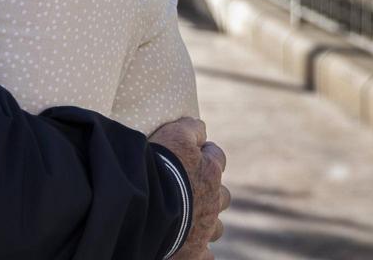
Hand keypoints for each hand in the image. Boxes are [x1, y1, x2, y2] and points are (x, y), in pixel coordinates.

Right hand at [149, 118, 229, 259]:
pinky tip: (189, 246)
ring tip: (190, 220)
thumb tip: (201, 125)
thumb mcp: (173, 136)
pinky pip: (206, 255)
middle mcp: (213, 200)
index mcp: (209, 171)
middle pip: (223, 195)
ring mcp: (206, 229)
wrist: (149, 208)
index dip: (206, 153)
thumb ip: (189, 128)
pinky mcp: (195, 253)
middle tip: (192, 189)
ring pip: (217, 228)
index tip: (195, 152)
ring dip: (208, 222)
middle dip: (212, 191)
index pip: (216, 156)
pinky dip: (200, 251)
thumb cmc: (160, 168)